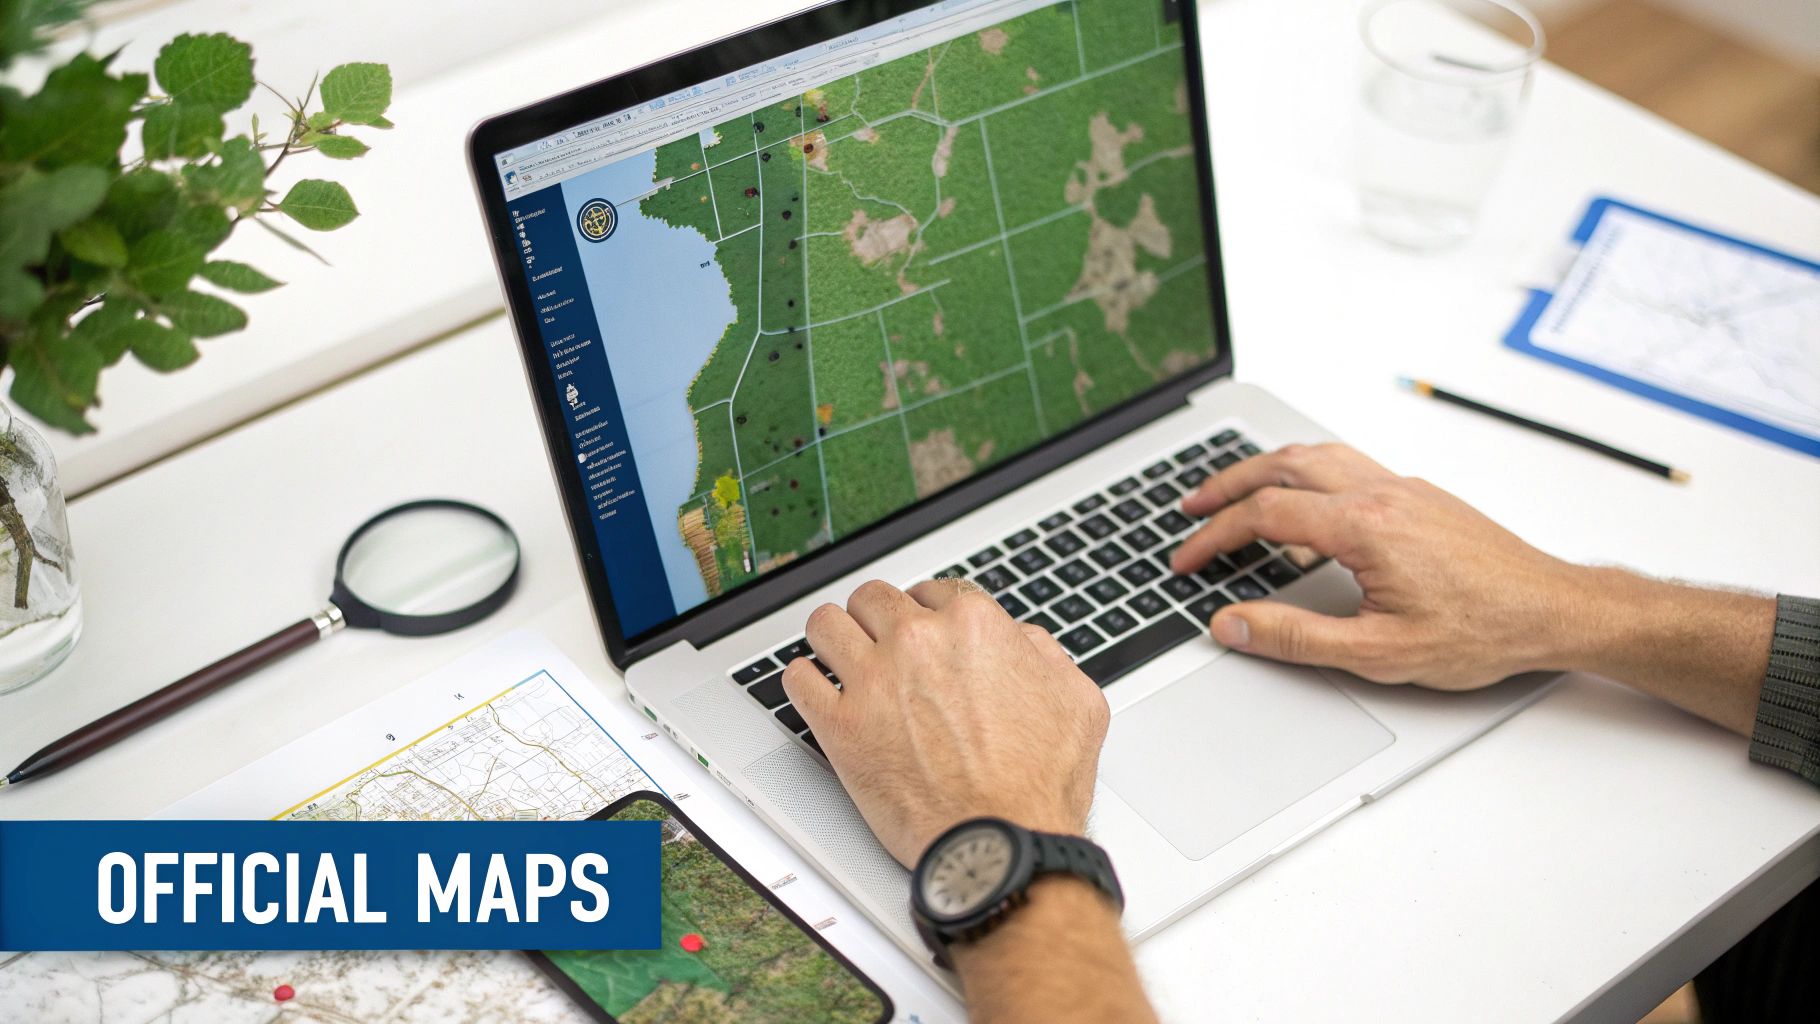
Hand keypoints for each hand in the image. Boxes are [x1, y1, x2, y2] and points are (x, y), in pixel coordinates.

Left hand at [780, 579, 1109, 866]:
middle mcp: (918, 641)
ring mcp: (874, 680)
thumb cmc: (1038, 785)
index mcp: (974, 625)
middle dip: (876, 619)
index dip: (925, 613)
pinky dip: (804, 683)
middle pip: (872, 599)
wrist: (1001, 842)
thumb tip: (1025, 643)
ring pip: (825, 625)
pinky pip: (797, 680)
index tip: (919, 632)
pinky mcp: (840, 725)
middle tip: (879, 645)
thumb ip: (1046, 657)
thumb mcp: (1077, 703)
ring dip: (833, 638)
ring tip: (838, 657)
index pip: (930, 591)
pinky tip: (817, 692)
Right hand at [1168, 443, 1587, 687]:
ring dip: (1265, 468)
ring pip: (1317, 455)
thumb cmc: (1484, 631)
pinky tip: (1303, 497)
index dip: (1213, 536)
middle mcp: (1382, 493)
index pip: (1265, 515)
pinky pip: (1348, 464)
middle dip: (1227, 484)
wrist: (1556, 610)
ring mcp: (1404, 488)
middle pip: (1283, 465)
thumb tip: (1233, 625)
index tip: (1187, 560)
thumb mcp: (1379, 651)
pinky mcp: (1421, 496)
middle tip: (1191, 507)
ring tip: (1234, 491)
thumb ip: (1295, 637)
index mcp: (1365, 526)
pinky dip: (1305, 470)